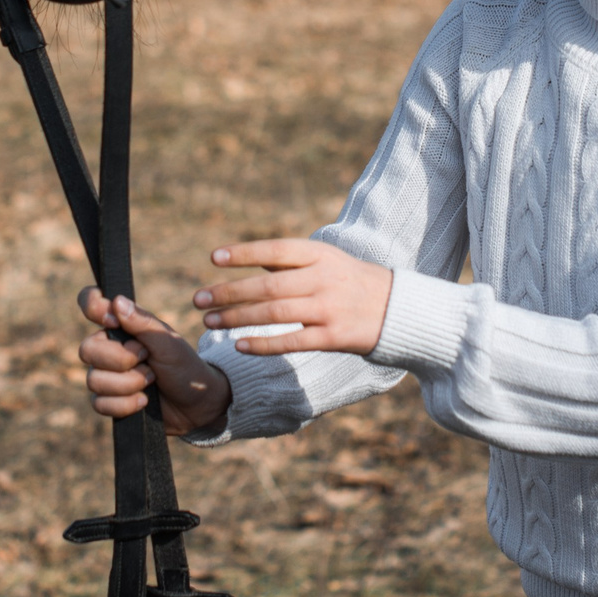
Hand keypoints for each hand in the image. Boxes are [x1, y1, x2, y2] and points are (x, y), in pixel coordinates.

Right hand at [77, 289, 231, 437]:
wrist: (195, 403)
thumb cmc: (183, 365)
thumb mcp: (167, 342)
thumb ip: (142, 323)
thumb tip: (117, 301)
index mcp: (121, 326)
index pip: (91, 305)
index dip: (93, 308)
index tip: (112, 321)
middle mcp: (108, 348)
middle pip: (87, 350)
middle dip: (121, 360)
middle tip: (147, 360)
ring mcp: (106, 376)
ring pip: (93, 380)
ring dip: (128, 384)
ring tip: (151, 381)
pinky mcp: (108, 401)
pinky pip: (99, 404)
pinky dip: (125, 404)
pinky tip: (143, 400)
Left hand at [195, 238, 392, 356]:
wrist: (398, 309)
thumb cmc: (350, 280)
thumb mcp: (325, 260)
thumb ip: (288, 262)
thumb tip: (243, 260)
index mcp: (319, 254)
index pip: (275, 250)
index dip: (243, 254)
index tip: (213, 258)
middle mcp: (323, 279)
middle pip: (267, 286)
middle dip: (229, 293)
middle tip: (199, 299)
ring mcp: (329, 309)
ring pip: (274, 313)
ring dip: (237, 318)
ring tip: (209, 322)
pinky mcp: (333, 337)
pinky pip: (292, 341)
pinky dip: (263, 344)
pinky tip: (239, 346)